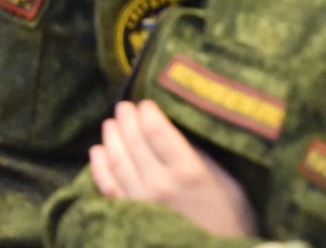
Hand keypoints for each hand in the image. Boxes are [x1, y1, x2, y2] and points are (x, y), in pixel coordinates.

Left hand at [89, 100, 258, 237]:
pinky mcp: (129, 214)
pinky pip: (107, 185)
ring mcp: (141, 200)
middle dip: (126, 119)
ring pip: (117, 159)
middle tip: (124, 107)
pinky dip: (99, 165)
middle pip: (134, 141)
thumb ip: (202, 159)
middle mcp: (160, 184)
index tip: (145, 104)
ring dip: (111, 137)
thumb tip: (175, 136)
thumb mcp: (229, 186)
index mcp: (189, 173)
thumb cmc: (231, 224)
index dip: (148, 113)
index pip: (157, 131)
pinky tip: (97, 151)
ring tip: (111, 123)